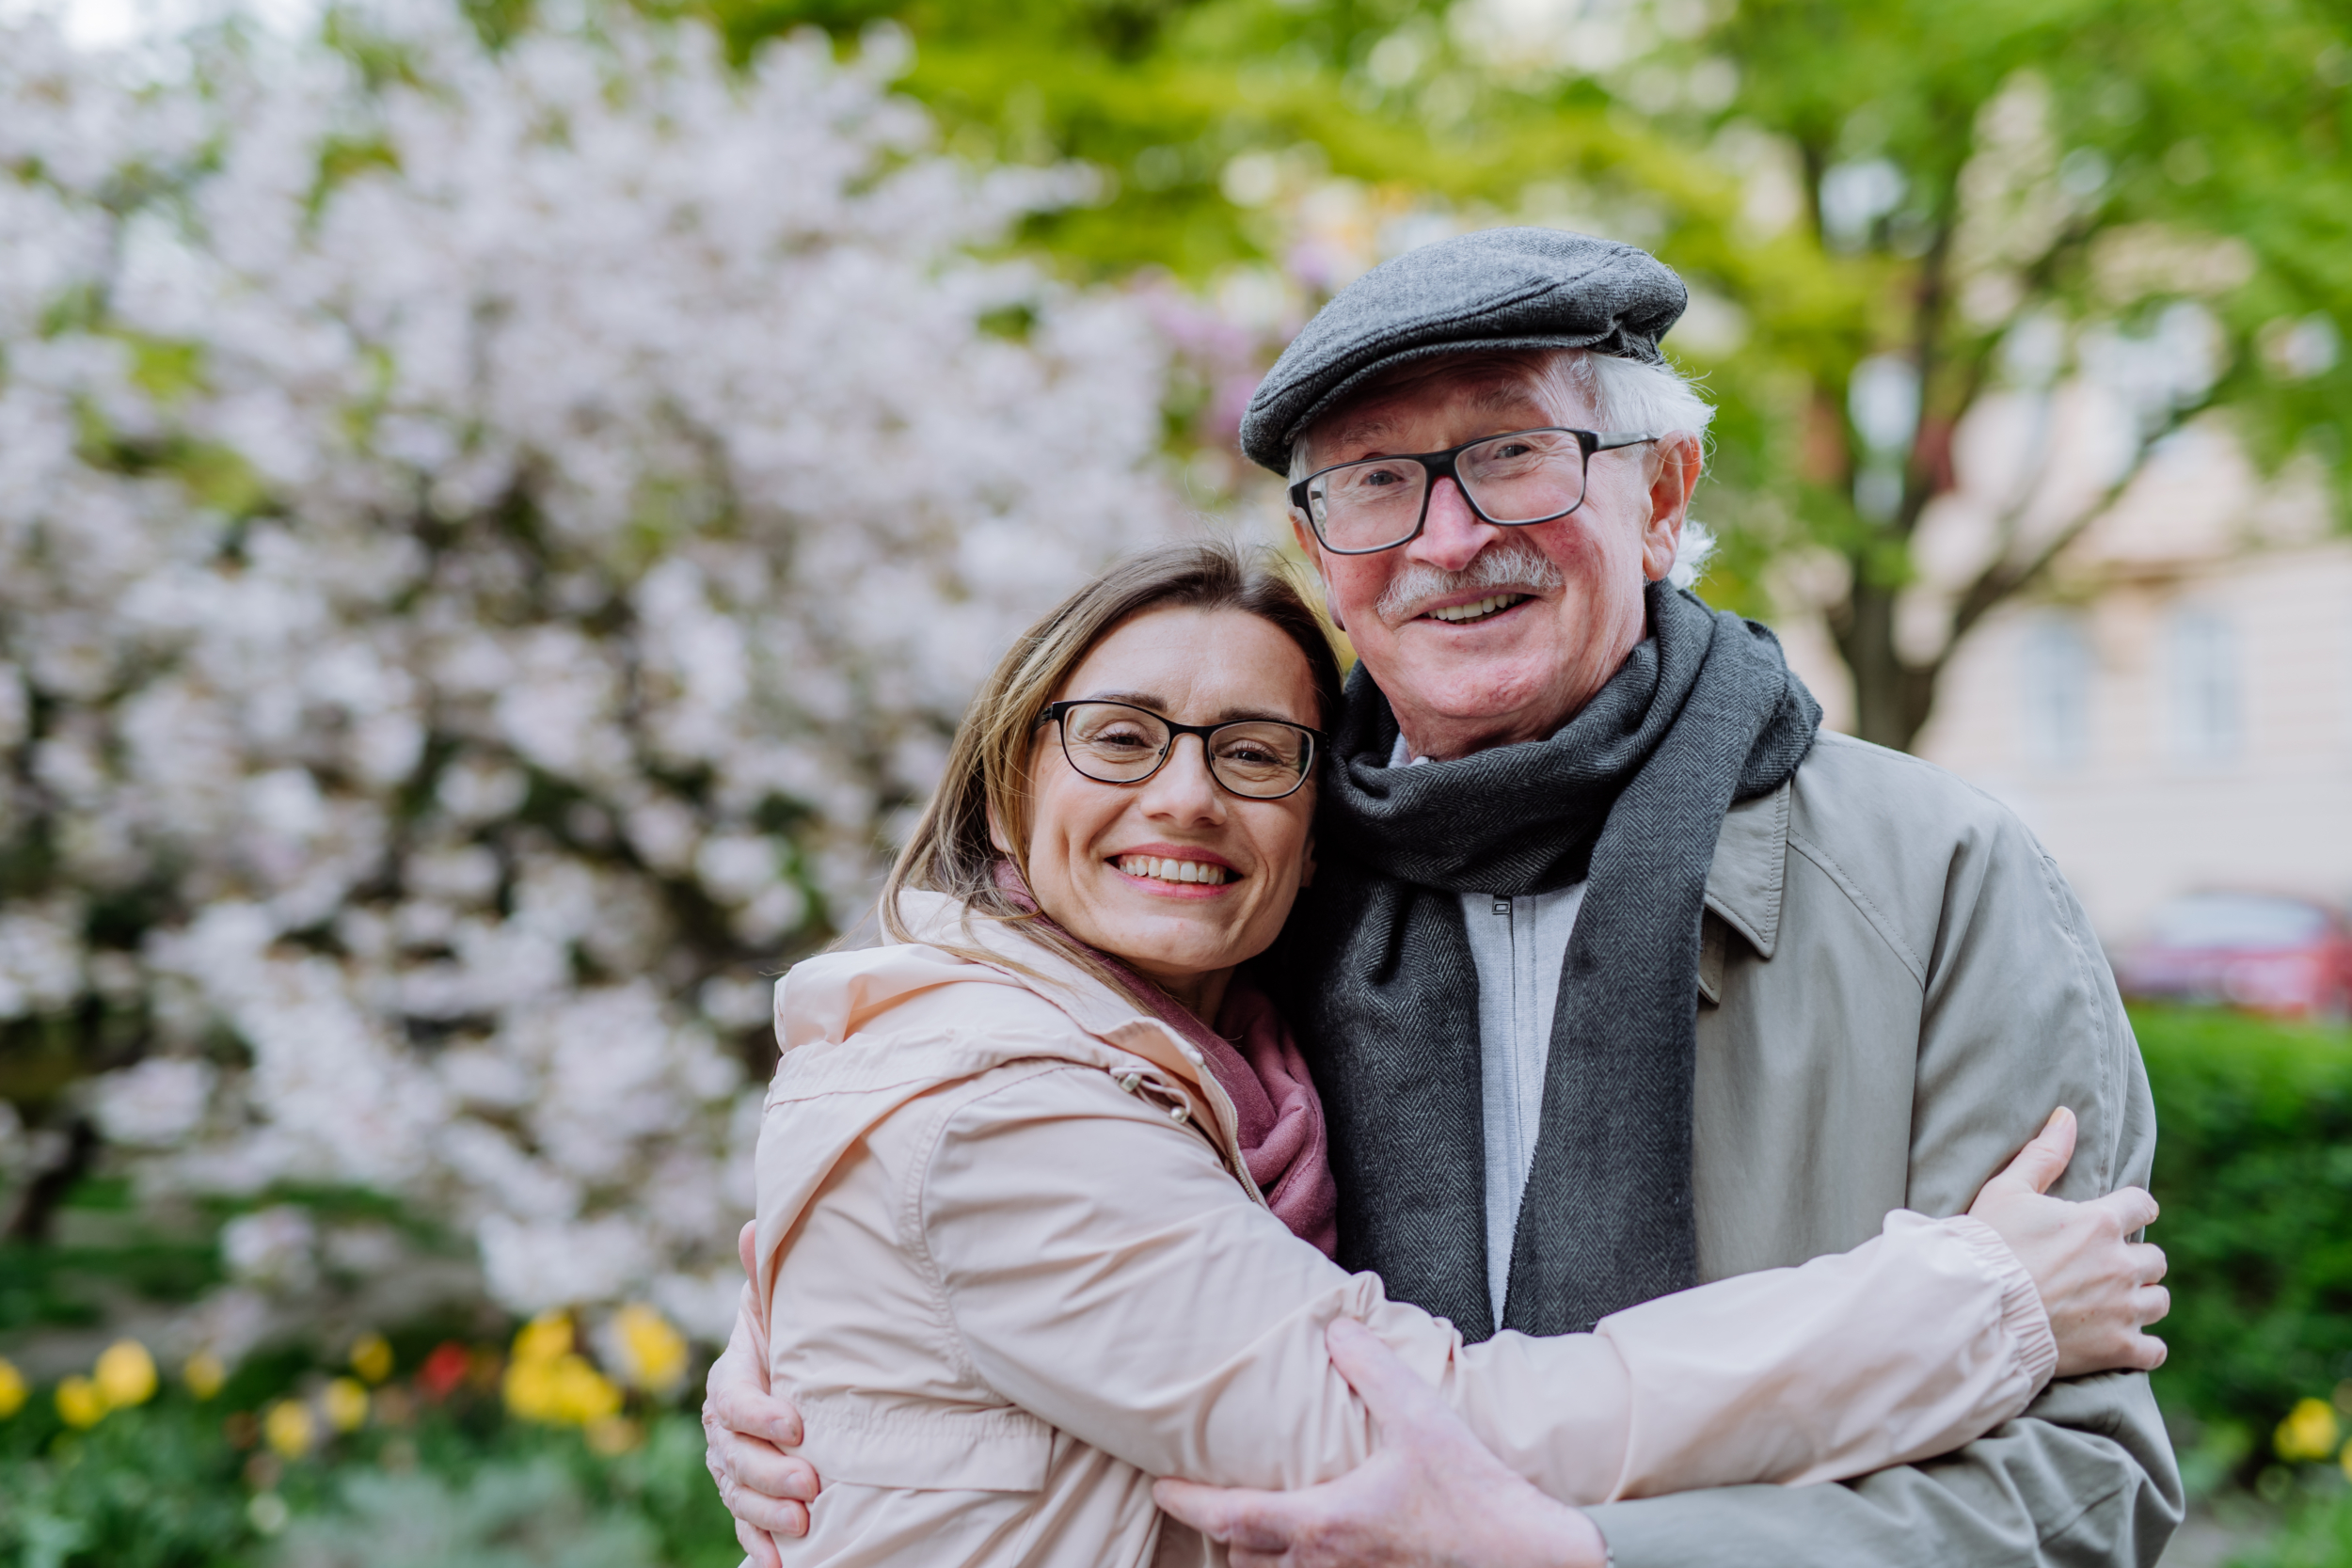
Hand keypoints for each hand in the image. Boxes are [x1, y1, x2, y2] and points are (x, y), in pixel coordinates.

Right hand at [701, 1221, 819, 1562]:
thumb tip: (753, 1224)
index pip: (734, 1400)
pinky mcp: (746, 1496)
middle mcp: (724, 1426)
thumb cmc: (790, 1336)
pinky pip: (745, 1524)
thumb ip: (765, 1274)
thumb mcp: (779, 1305)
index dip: (761, 1415)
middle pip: (735, 1456)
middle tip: (811, 1483)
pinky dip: (762, 1544)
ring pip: (739, 1494)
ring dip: (768, 1513)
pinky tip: (784, 1561)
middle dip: (770, 1472)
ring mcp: (732, 1464)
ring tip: (806, 1522)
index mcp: (730, 1378)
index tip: (798, 1423)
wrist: (791, 1375)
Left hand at [1153, 1319, 1607, 1567]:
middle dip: (1221, 1532)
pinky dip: (1299, 1561)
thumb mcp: (1420, 1417)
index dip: (1189, 1502)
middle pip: (1246, 1557)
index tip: (1160, 1487)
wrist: (1528, 1557)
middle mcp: (1329, 1563)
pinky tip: (1316, 1538)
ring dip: (1258, 1552)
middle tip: (1202, 1500)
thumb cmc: (1474, 1495)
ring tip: (1250, 1521)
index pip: (1233, 1518)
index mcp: (1325, 1523)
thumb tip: (1337, 1328)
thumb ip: (1372, 1368)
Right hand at [1968, 1107, 2169, 1376]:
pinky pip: (2154, 1350)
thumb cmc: (1988, 1246)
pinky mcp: (2117, 1348)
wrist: (1978, 1309)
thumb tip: (2067, 1115)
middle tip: (2106, 1266)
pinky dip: (2143, 1346)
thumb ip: (2044, 1154)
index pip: (2142, 1205)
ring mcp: (2123, 1309)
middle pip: (2155, 1259)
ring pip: (2158, 1301)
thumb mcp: (2007, 1191)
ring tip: (2114, 1302)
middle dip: (2135, 1260)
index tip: (2118, 1218)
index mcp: (2099, 1223)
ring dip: (2141, 1299)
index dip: (2132, 1209)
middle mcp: (2120, 1264)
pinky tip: (2123, 1340)